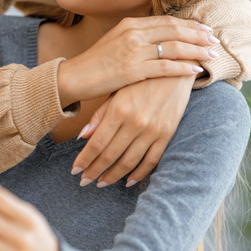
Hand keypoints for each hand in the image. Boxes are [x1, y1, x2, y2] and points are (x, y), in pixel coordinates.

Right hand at [55, 16, 217, 106]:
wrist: (74, 77)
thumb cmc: (96, 63)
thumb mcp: (115, 42)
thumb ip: (137, 37)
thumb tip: (160, 37)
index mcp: (130, 24)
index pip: (166, 21)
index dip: (188, 25)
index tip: (204, 30)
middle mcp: (132, 33)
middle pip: (174, 30)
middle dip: (198, 35)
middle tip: (214, 40)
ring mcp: (132, 51)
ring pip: (173, 47)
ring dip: (196, 50)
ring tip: (211, 54)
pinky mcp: (132, 70)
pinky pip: (165, 67)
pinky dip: (184, 67)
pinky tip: (196, 69)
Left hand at [70, 75, 191, 187]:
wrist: (175, 68)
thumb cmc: (140, 78)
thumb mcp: (116, 91)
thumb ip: (99, 115)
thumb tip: (82, 137)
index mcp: (119, 110)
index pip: (96, 143)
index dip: (84, 159)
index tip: (74, 171)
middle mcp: (135, 122)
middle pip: (110, 155)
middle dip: (94, 171)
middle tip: (84, 182)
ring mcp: (152, 130)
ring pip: (129, 162)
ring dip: (113, 176)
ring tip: (101, 183)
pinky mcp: (167, 134)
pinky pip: (152, 160)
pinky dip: (139, 174)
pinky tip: (128, 181)